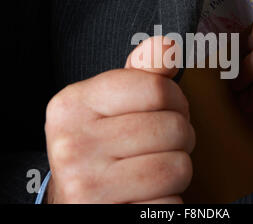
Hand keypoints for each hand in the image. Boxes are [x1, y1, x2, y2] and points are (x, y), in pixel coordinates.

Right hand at [45, 37, 193, 203]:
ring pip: (178, 166)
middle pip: (173, 128)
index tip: (171, 109)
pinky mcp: (107, 214)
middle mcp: (73, 144)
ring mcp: (87, 184)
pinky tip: (146, 193)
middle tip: (164, 143)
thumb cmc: (96, 148)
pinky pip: (170, 202)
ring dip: (178, 169)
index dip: (176, 99)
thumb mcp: (107, 106)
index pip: (156, 88)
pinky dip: (168, 199)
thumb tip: (167, 46)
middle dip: (181, 137)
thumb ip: (138, 75)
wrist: (71, 201)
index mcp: (72, 105)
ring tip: (156, 168)